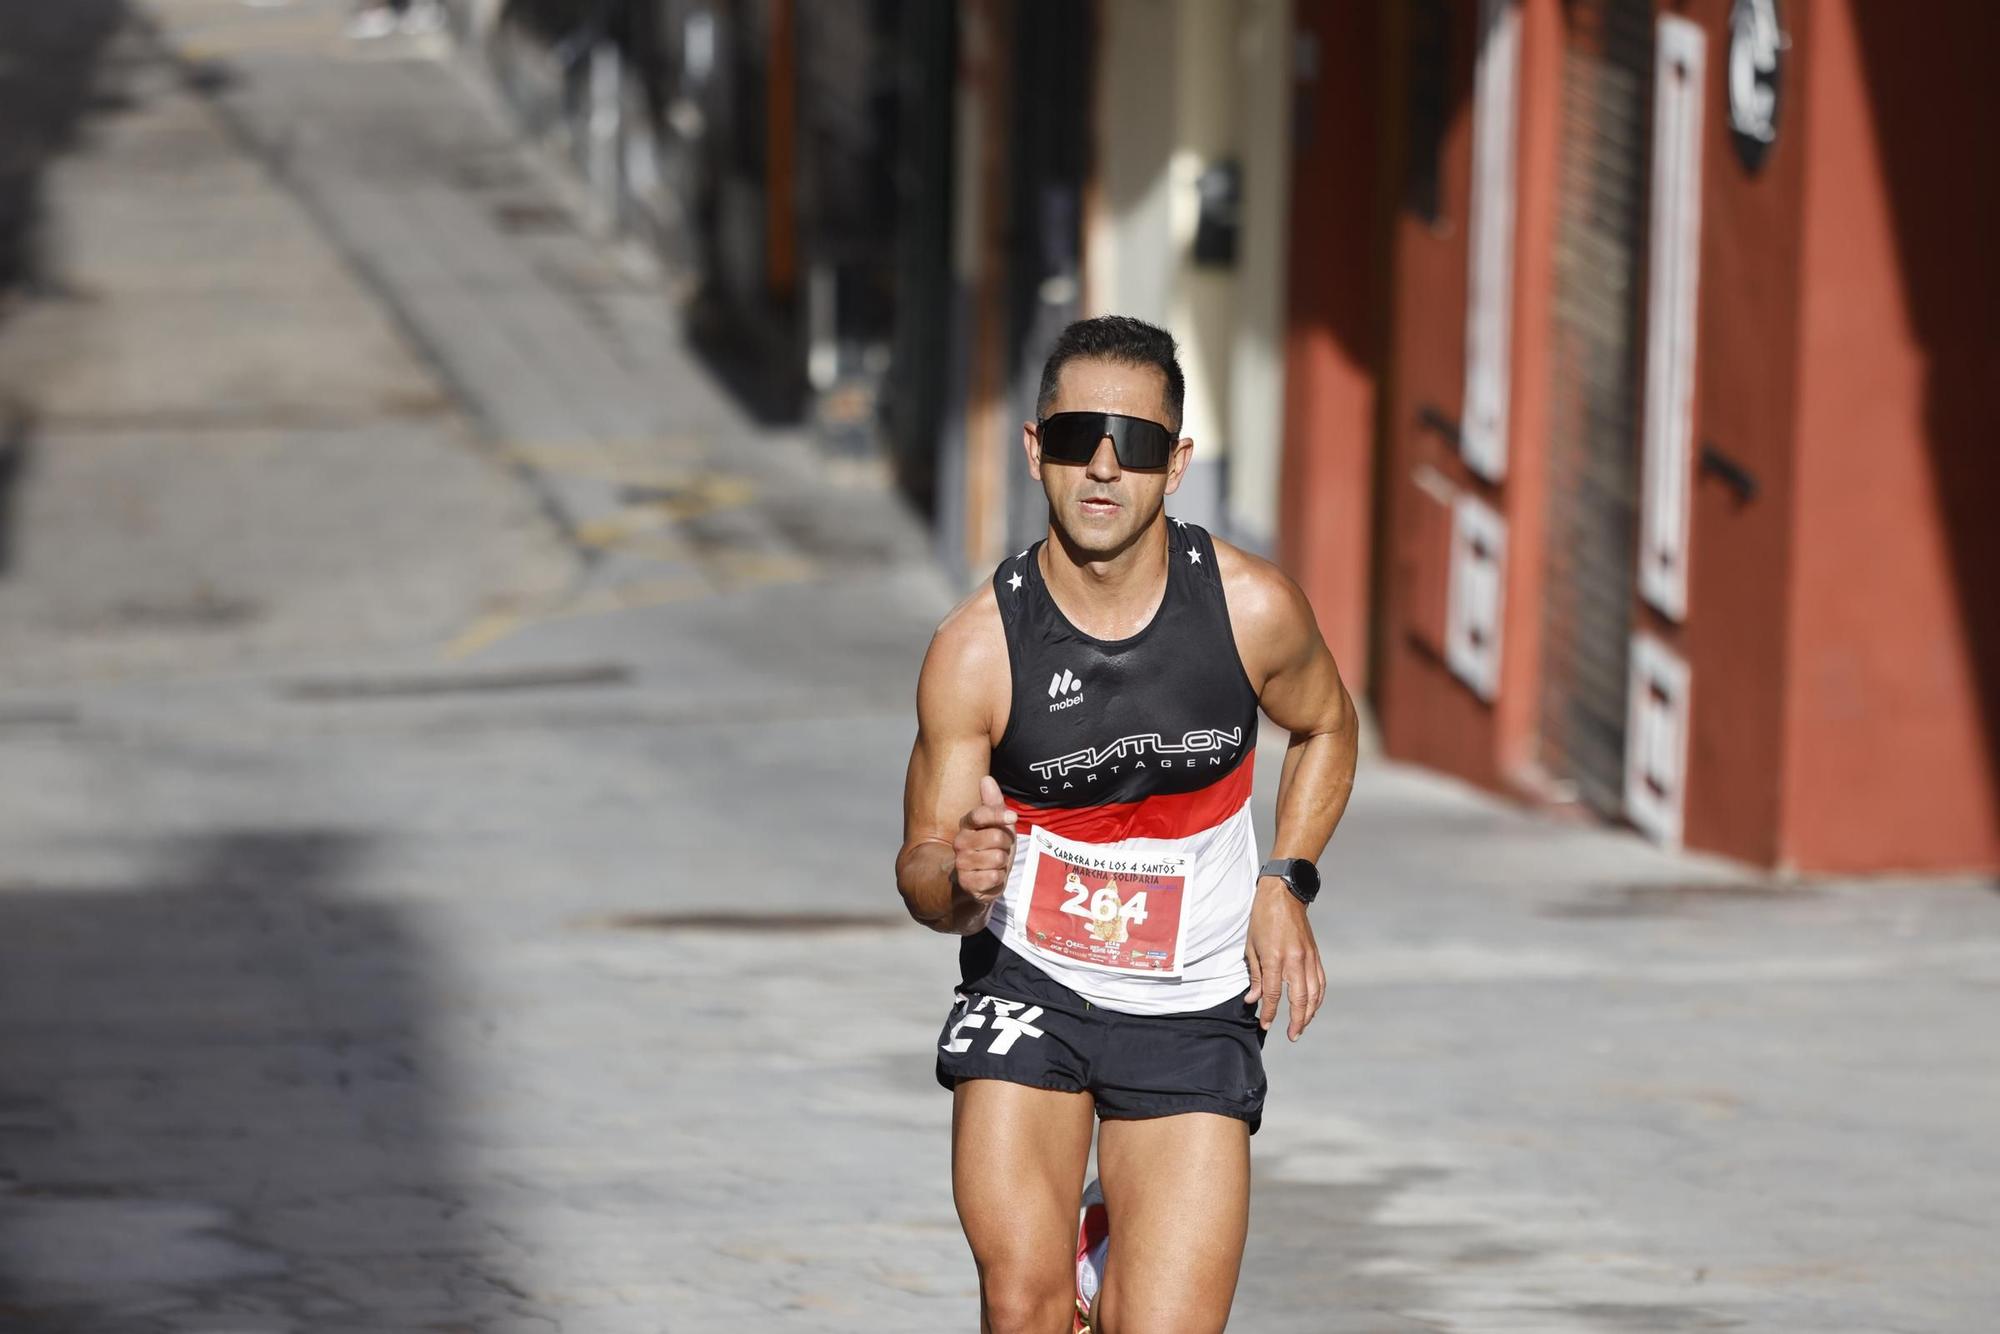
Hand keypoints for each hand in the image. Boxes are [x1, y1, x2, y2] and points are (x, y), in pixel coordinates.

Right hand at [953, 776, 1017, 903]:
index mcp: (966, 825)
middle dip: (1006, 844)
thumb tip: (986, 778)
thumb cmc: (992, 848)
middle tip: (1001, 849)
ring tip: (995, 864)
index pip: (980, 814)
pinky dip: (999, 878)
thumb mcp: (998, 825)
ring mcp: (961, 863)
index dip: (998, 814)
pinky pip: (994, 876)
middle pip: (996, 836)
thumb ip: (993, 803)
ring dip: (1003, 863)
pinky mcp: (966, 882)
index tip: (1013, 816)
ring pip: (997, 857)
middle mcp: (959, 842)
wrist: (981, 881)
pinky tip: (991, 877)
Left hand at [1244, 877, 1324, 1040]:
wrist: (1284, 894)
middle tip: (1292, 1035)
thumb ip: (1254, 974)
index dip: (1269, 1013)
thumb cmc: (1262, 918)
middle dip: (1296, 1021)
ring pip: (1314, 994)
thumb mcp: (1251, 945)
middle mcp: (1295, 960)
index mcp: (1275, 958)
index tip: (1265, 1024)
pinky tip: (1313, 1007)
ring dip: (1309, 1014)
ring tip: (1301, 1027)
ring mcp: (1308, 958)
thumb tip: (1253, 999)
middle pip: (1299, 999)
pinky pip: (1320, 982)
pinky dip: (1318, 998)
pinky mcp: (1315, 955)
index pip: (1273, 994)